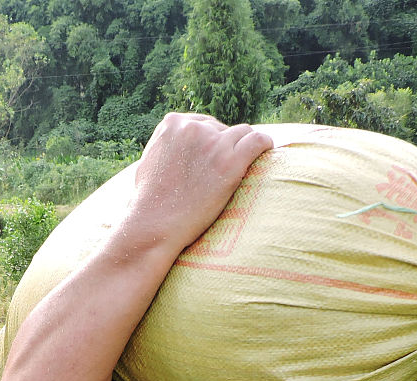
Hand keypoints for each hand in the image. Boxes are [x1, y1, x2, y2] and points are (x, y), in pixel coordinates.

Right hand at [129, 113, 273, 253]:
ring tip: (245, 162)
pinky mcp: (231, 162)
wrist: (156, 222)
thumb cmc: (149, 200)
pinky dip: (265, 144)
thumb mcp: (149, 160)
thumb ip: (165, 146)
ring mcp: (214, 143)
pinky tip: (267, 150)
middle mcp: (194, 128)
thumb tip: (177, 145)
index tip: (211, 157)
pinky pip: (258, 141)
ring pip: (242, 132)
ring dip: (242, 147)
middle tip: (221, 169)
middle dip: (223, 146)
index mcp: (173, 123)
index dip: (209, 141)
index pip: (202, 123)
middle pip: (221, 128)